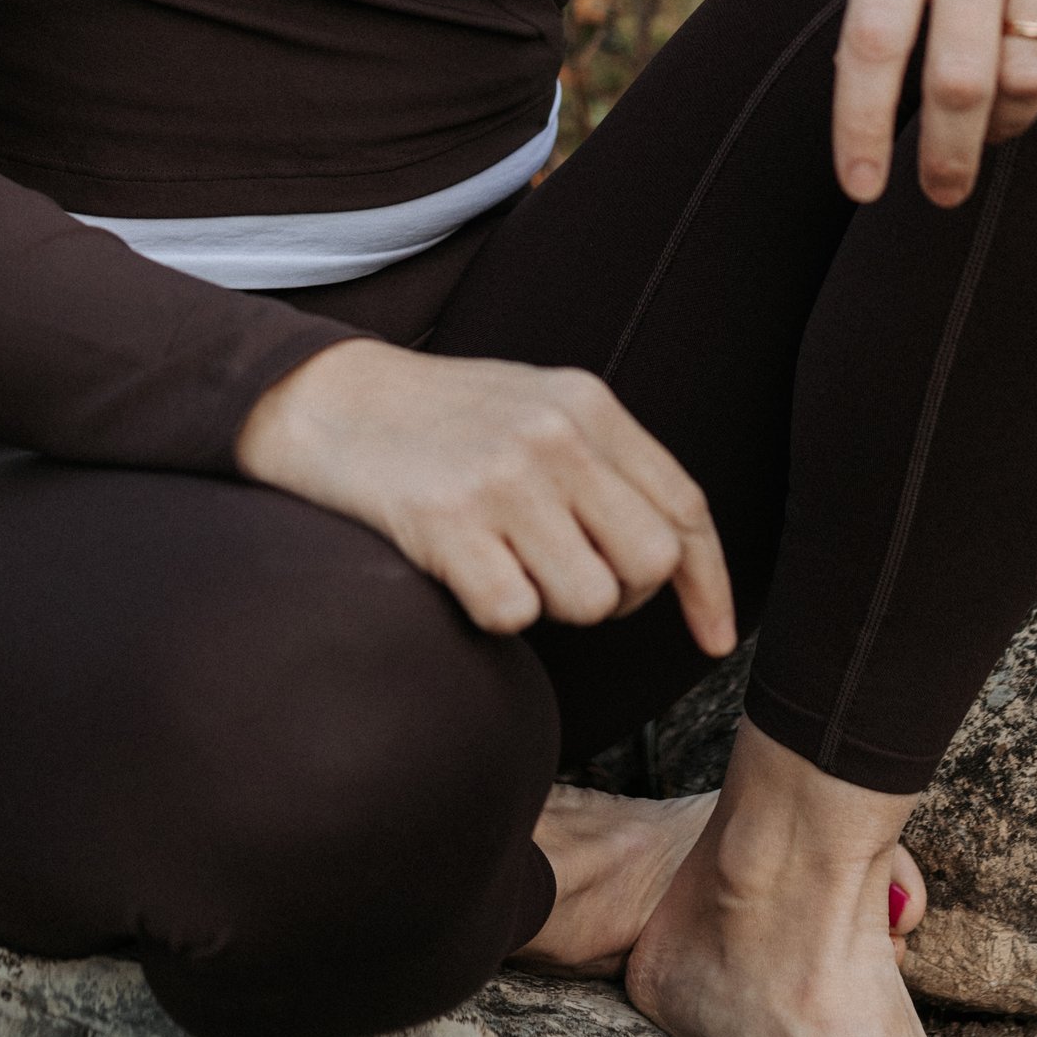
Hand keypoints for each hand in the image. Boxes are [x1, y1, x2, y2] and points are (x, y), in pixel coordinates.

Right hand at [235, 337, 736, 652]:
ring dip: (549, 605)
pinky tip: (458, 569)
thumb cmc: (436, 418)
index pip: (683, 505)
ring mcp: (503, 476)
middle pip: (647, 563)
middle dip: (619, 597)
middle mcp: (556, 435)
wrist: (322, 398)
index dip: (709, 582)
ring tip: (501, 562)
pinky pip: (514, 615)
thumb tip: (670, 555)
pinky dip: (490, 612)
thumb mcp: (534, 407)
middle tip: (563, 581)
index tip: (714, 639)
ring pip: (588, 600)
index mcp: (587, 403)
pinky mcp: (448, 521)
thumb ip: (601, 463)